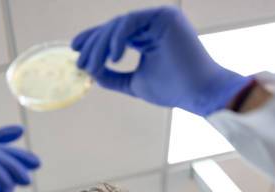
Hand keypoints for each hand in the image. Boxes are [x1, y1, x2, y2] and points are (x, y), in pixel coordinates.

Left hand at [72, 6, 250, 115]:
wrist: (198, 93)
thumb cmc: (172, 89)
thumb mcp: (134, 83)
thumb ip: (113, 76)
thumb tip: (89, 71)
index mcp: (147, 36)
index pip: (115, 34)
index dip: (94, 41)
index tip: (75, 51)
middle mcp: (152, 24)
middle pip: (113, 28)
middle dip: (93, 45)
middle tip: (79, 61)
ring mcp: (159, 18)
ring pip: (118, 26)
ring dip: (101, 45)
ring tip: (93, 65)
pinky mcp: (164, 16)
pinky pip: (130, 23)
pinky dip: (117, 39)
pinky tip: (112, 58)